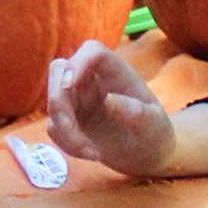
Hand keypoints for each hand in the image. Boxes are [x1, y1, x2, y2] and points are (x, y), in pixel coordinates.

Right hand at [44, 40, 177, 177]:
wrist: (147, 155)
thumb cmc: (154, 133)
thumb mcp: (154, 125)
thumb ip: (137, 112)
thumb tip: (109, 100)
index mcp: (115, 71)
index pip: (92, 51)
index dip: (78, 62)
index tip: (71, 85)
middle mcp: (92, 80)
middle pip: (59, 70)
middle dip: (58, 101)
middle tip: (72, 132)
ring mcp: (77, 99)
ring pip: (53, 102)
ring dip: (66, 131)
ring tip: (94, 154)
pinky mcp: (68, 119)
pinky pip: (54, 126)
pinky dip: (67, 143)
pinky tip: (91, 154)